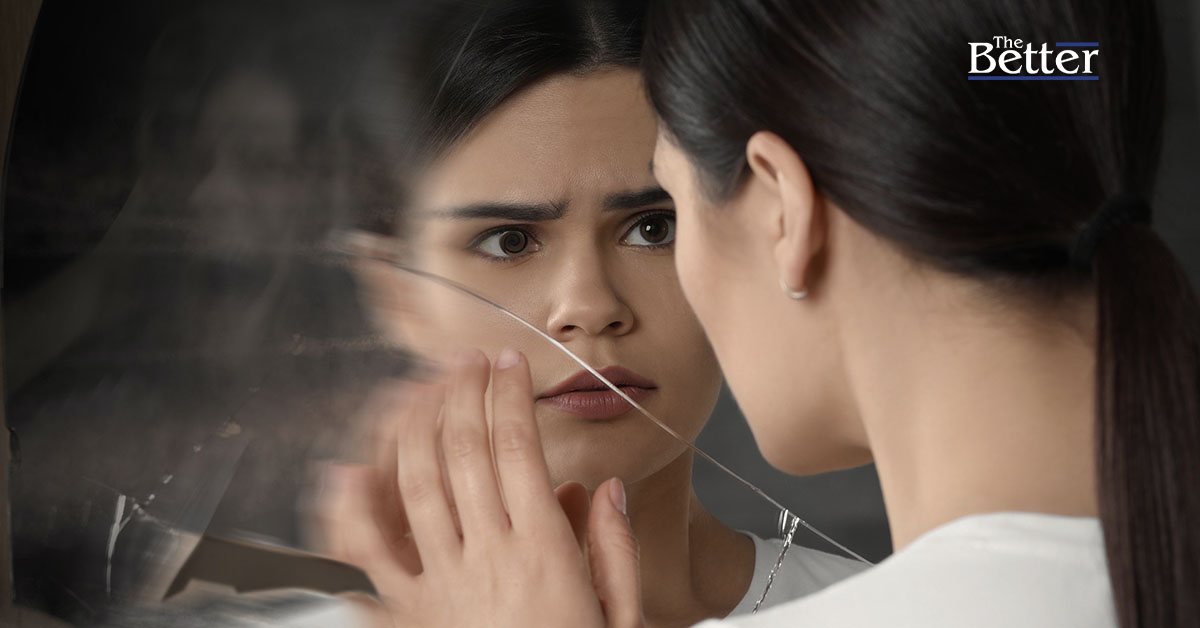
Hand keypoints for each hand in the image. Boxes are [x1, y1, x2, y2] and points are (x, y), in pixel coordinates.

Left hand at [319, 349, 643, 627]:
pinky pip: (367, 557)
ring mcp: (439, 586)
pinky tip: (347, 470)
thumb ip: (612, 549)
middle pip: (463, 451)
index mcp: (543, 554)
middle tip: (464, 361)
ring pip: (414, 484)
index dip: (508, 395)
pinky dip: (350, 510)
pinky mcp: (407, 614)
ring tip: (418, 388)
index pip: (517, 448)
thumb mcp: (622, 617)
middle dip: (461, 391)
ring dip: (413, 426)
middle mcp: (486, 560)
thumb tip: (601, 488)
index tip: (507, 363)